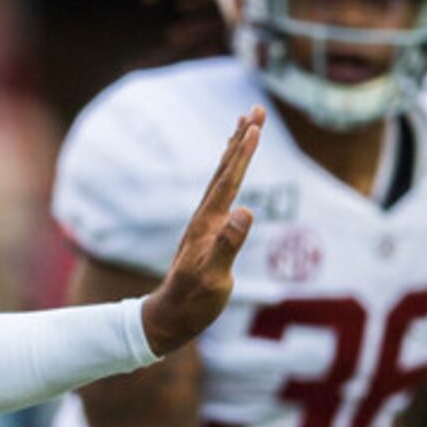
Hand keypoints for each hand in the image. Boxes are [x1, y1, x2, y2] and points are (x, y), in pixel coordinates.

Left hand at [139, 108, 262, 355]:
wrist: (171, 316)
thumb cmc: (194, 301)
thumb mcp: (214, 277)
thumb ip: (228, 245)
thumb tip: (244, 212)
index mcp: (208, 224)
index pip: (228, 181)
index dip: (243, 154)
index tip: (255, 126)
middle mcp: (205, 217)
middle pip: (224, 169)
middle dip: (241, 139)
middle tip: (255, 109)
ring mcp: (205, 223)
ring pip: (221, 177)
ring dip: (234, 150)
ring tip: (245, 126)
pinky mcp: (207, 232)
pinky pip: (221, 192)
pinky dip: (229, 173)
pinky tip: (232, 171)